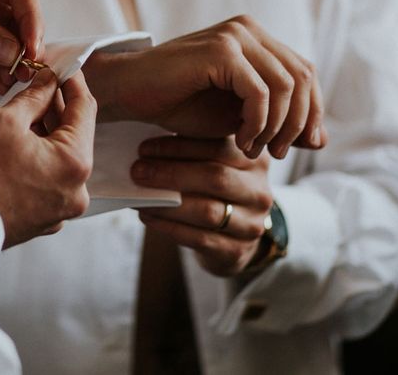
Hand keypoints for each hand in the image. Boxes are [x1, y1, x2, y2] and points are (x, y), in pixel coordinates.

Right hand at [0, 69, 96, 247]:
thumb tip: (49, 82)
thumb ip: (35, 97)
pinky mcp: (43, 219)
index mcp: (74, 164)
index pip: (85, 108)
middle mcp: (75, 191)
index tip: (65, 66)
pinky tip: (20, 141)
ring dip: (46, 131)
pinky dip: (39, 157)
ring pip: (60, 156)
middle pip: (74, 134)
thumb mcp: (4, 121)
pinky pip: (49, 178)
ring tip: (25, 108)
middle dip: (57, 106)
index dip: (73, 81)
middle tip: (41, 81)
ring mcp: (60, 209)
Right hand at [84, 15, 326, 158]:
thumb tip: (321, 140)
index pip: (305, 72)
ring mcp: (235, 35)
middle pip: (303, 77)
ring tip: (256, 149)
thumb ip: (278, 122)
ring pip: (287, 86)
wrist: (129, 92)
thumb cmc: (179, 103)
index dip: (311, 111)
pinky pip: (260, 92)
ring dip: (277, 127)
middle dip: (298, 122)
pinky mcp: (221, 50)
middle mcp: (248, 29)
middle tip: (277, 153)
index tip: (299, 145)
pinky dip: (259, 124)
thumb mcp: (238, 118)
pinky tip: (242, 142)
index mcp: (255, 37)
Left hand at [131, 135, 271, 276]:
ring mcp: (252, 224)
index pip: (219, 146)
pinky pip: (198, 238)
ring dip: (167, 204)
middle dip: (171, 173)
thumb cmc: (216, 190)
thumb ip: (194, 151)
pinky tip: (148, 217)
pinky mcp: (237, 251)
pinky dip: (168, 226)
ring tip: (139, 197)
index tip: (145, 148)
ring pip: (207, 211)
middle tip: (138, 170)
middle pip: (215, 178)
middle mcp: (259, 192)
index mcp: (255, 160)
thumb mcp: (216, 164)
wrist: (236, 237)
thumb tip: (149, 147)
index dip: (179, 147)